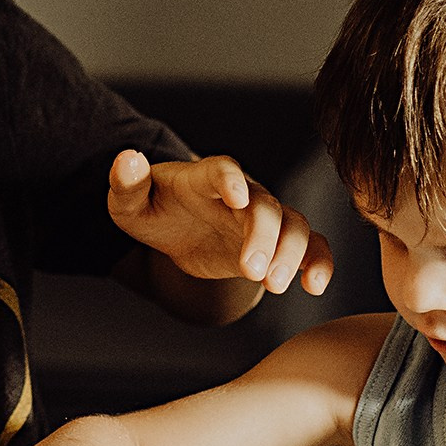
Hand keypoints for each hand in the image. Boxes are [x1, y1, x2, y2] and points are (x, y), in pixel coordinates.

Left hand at [108, 150, 332, 295]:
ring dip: (292, 253)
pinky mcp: (275, 244)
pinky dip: (318, 262)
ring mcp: (262, 218)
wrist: (177, 227)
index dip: (230, 180)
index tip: (236, 197)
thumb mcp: (129, 201)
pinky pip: (310, 247)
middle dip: (263, 236)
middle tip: (252, 271)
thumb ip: (126, 182)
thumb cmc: (152, 209)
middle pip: (264, 206)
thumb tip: (127, 158)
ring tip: (274, 285)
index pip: (222, 171)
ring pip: (293, 225)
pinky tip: (314, 287)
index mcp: (205, 178)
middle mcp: (242, 194)